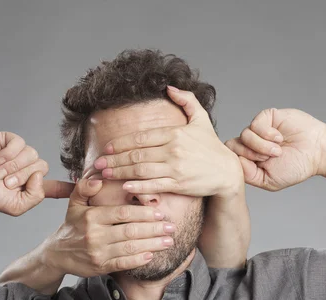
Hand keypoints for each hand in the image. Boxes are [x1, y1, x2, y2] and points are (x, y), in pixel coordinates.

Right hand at [0, 131, 73, 214]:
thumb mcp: (17, 206)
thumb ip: (35, 196)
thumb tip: (40, 175)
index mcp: (33, 184)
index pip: (57, 186)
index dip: (72, 186)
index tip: (93, 184)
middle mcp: (29, 167)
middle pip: (42, 167)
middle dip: (22, 176)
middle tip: (4, 183)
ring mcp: (20, 153)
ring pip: (32, 155)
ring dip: (14, 167)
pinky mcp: (9, 140)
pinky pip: (20, 144)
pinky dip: (9, 154)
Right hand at [42, 177, 176, 277]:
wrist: (57, 253)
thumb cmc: (72, 225)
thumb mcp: (74, 203)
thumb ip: (85, 188)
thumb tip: (97, 179)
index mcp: (91, 216)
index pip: (122, 213)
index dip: (143, 213)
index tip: (160, 213)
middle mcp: (94, 235)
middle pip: (130, 231)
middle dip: (153, 229)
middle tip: (171, 227)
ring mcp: (98, 252)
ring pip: (130, 248)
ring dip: (152, 245)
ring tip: (168, 241)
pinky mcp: (100, 267)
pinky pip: (123, 263)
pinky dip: (138, 260)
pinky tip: (151, 255)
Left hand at [92, 86, 243, 198]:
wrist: (227, 172)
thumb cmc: (211, 147)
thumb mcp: (201, 120)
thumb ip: (186, 100)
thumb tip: (169, 87)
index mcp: (174, 133)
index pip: (141, 137)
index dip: (121, 142)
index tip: (106, 147)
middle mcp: (173, 150)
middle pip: (136, 153)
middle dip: (114, 158)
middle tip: (97, 163)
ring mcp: (175, 168)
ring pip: (141, 169)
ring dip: (120, 171)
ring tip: (105, 174)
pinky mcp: (179, 184)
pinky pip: (154, 185)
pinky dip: (138, 186)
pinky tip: (125, 186)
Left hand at [225, 108, 325, 191]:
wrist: (317, 152)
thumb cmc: (295, 167)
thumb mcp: (268, 180)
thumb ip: (248, 174)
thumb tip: (235, 161)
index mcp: (248, 158)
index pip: (230, 157)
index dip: (241, 163)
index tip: (259, 167)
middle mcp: (250, 143)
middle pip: (232, 145)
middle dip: (249, 154)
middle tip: (267, 159)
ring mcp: (258, 129)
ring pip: (244, 135)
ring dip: (261, 146)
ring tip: (278, 151)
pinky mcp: (266, 117)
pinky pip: (255, 124)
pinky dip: (267, 134)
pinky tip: (279, 138)